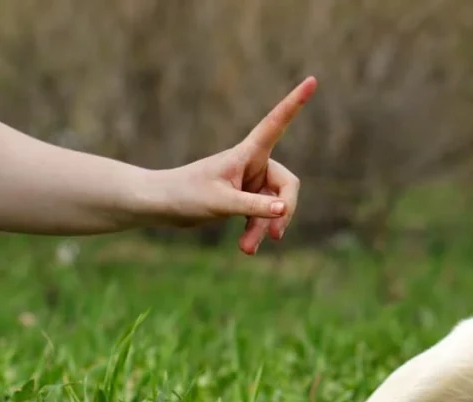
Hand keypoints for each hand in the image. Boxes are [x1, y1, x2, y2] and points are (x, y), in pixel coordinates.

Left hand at [150, 76, 317, 253]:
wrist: (160, 205)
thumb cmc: (184, 195)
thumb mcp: (220, 202)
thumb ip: (253, 207)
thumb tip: (283, 210)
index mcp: (247, 154)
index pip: (276, 124)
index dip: (295, 103)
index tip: (313, 80)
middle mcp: (253, 164)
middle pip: (286, 185)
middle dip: (282, 212)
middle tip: (276, 235)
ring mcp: (250, 183)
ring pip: (274, 207)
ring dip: (264, 228)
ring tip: (246, 250)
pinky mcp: (245, 200)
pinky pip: (262, 216)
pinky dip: (256, 232)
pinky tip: (246, 249)